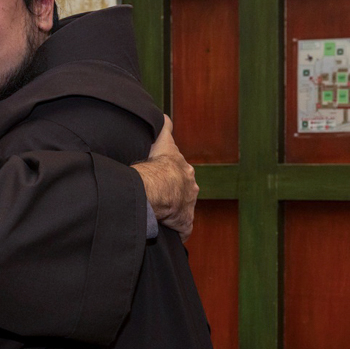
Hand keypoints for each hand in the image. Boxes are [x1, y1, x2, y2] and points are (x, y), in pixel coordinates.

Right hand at [133, 116, 197, 240]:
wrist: (158, 187)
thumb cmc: (159, 164)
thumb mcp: (163, 141)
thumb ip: (165, 128)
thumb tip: (164, 115)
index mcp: (185, 171)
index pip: (181, 174)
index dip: (172, 176)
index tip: (164, 179)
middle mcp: (191, 189)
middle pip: (185, 192)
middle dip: (176, 195)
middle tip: (161, 198)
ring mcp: (188, 208)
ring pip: (183, 211)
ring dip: (174, 213)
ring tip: (161, 215)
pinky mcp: (184, 223)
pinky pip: (182, 230)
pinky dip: (178, 232)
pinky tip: (170, 233)